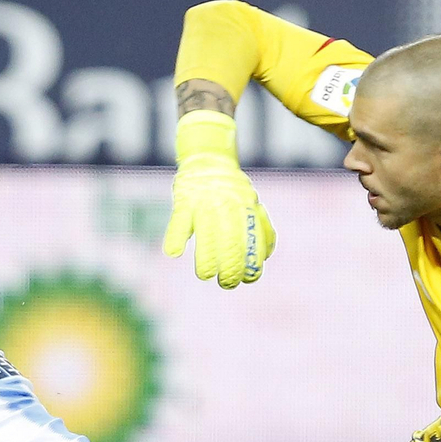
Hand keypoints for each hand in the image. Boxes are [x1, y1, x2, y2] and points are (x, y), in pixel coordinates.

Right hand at [162, 110, 275, 286]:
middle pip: (231, 243)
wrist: (208, 158)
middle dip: (231, 269)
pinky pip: (179, 221)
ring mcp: (205, 202)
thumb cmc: (230, 188)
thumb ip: (260, 225)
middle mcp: (228, 205)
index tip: (248, 279)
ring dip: (206, 260)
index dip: (251, 264)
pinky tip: (174, 253)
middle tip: (227, 283)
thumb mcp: (251, 202)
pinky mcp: (184, 200)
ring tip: (206, 275)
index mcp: (246, 207)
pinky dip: (176, 237)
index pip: (252, 242)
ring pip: (207, 235)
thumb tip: (266, 254)